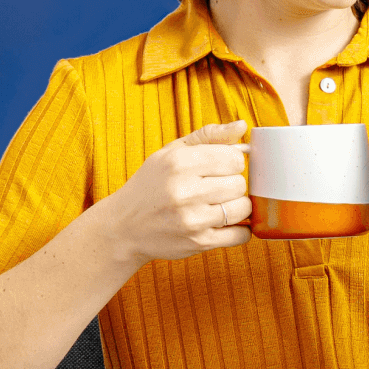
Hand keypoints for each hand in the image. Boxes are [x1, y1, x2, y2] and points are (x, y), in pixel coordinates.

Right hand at [102, 120, 252, 267]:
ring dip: (238, 207)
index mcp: (179, 163)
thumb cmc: (152, 185)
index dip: (232, 162)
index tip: (221, 168)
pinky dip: (240, 230)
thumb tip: (242, 125)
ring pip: (243, 208)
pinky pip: (240, 235)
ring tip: (221, 205)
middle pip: (239, 184)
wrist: (125, 226)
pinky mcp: (199, 243)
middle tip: (218, 188)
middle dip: (233, 184)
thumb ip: (209, 136)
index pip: (234, 158)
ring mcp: (193, 220)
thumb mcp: (172, 152)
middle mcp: (185, 191)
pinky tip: (226, 224)